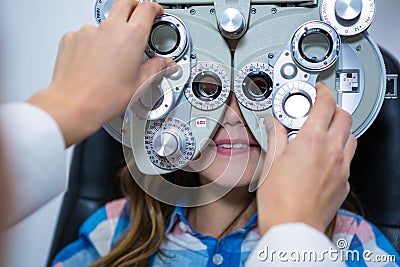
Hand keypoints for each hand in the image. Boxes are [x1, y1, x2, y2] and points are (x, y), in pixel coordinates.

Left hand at [28, 0, 175, 146]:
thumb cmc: (104, 98)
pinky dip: (93, 42)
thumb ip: (156, 69)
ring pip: (104, 22)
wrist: (73, 105)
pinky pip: (85, 34)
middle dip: (135, 7)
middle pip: (125, 3)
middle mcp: (109, 29)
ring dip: (112, 31)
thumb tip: (166, 64)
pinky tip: (94, 61)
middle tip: (138, 18)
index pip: (147, 8)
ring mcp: (88, 31)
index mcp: (131, 37)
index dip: (155, 8)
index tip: (156, 12)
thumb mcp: (139, 84)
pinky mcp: (72, 37)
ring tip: (112, 55)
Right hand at [257, 82, 356, 234]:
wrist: (292, 226)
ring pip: (352, 138)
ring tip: (324, 133)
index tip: (318, 91)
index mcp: (312, 141)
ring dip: (340, 130)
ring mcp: (341, 168)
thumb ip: (275, 137)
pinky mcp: (344, 184)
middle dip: (334, 108)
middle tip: (320, 110)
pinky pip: (348, 160)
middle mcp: (332, 152)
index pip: (326, 105)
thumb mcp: (270, 162)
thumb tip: (273, 125)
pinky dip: (339, 152)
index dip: (323, 92)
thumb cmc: (279, 199)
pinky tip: (324, 159)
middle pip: (345, 118)